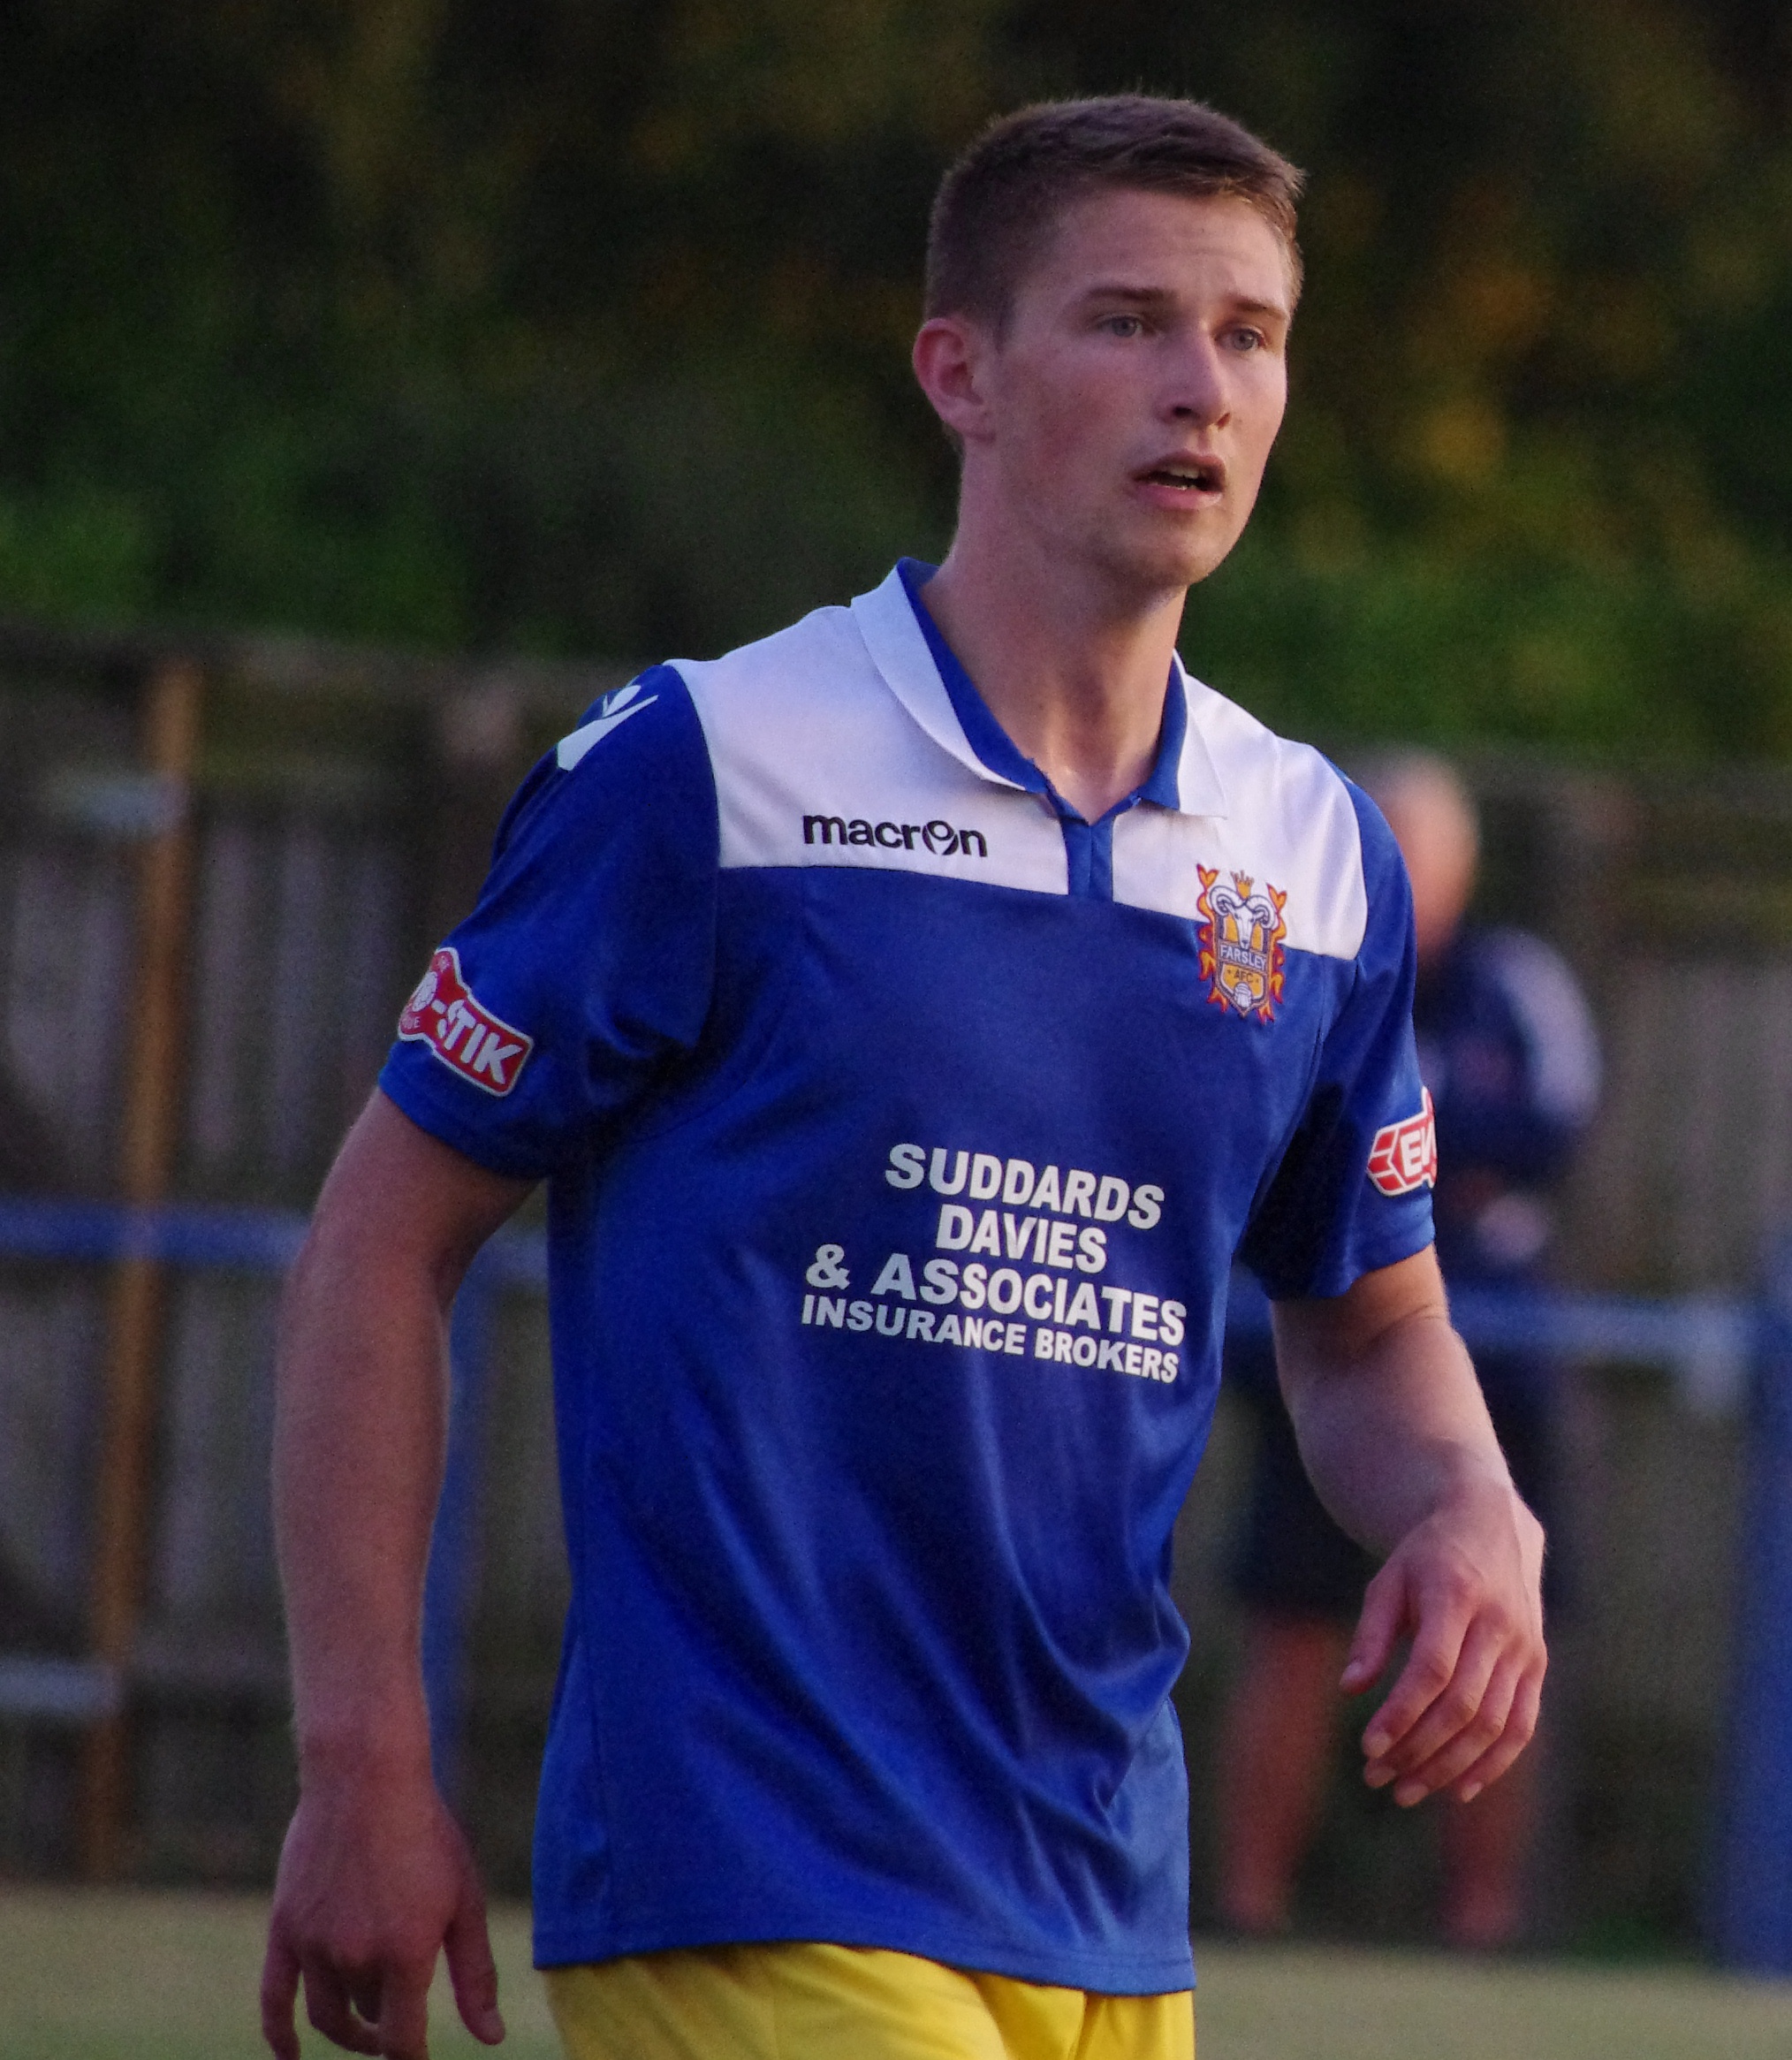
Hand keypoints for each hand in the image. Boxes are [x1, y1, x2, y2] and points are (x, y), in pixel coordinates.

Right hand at [261, 1759, 503, 2059]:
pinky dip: (279, 2037)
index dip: (413, 2056)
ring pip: (328, 2014)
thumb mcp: (464, 1900)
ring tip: (368, 2028)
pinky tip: (290, 2058)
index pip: (403, 2042)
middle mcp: (355, 1957)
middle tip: (400, 2017)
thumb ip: (476, 1974)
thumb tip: (491, 2039)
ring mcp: (314, 1946)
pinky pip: (274, 2002)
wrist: (365, 1779)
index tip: (420, 2055)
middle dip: (388, 2024)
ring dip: (348, 2030)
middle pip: (369, 2020)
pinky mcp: (284, 1930)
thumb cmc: (427, 1835)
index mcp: (406, 1954)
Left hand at [1341, 1475, 1545, 1807]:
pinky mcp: (1538, 1664)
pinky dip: (1494, 1764)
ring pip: (1494, 1725)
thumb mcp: (1389, 1580)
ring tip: (1407, 1790)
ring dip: (1450, 1766)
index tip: (1368, 1746)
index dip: (1402, 1714)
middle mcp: (1499, 1624)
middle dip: (1419, 1751)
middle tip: (1377, 1778)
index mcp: (1456, 1595)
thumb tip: (1351, 1689)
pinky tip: (1460, 1789)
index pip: (1432, 1669)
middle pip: (1463, 1705)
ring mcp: (1525, 1647)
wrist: (1491, 1524)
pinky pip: (1522, 1726)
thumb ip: (1371, 1634)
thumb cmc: (1427, 1556)